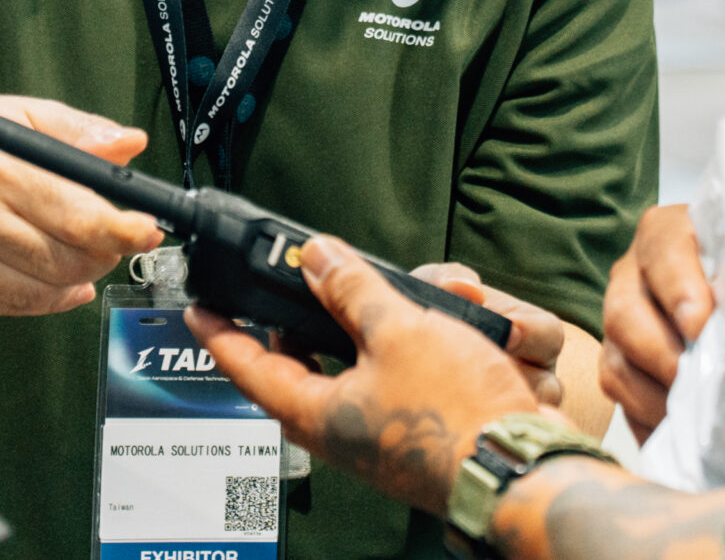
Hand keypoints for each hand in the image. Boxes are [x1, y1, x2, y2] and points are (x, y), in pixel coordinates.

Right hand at [0, 93, 162, 315]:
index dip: (123, 231)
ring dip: (80, 276)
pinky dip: (48, 298)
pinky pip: (13, 307)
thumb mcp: (19, 115)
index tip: (147, 229)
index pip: (77, 216)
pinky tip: (61, 279)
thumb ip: (77, 131)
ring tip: (87, 252)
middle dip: (106, 254)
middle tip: (119, 237)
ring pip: (44, 290)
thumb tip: (129, 143)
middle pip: (67, 260)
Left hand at [192, 236, 543, 515]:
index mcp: (317, 413)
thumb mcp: (398, 331)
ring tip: (414, 297)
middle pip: (304, 362)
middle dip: (315, 317)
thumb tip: (317, 258)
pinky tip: (445, 325)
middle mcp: (343, 428)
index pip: (248, 367)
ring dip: (384, 323)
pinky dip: (418, 343)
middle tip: (302, 285)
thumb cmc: (459, 416)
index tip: (199, 310)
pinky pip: (404, 375)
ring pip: (363, 362)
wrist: (525, 466)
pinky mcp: (420, 428)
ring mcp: (381, 431)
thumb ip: (353, 290)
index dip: (220, 332)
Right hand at [600, 204, 713, 442]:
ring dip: (656, 400)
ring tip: (698, 421)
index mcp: (667, 232)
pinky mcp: (620, 365)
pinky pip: (621, 402)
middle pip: (624, 315)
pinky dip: (650, 424)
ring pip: (616, 365)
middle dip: (664, 357)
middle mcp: (631, 274)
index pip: (663, 253)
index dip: (679, 291)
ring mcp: (619, 322)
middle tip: (702, 386)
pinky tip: (685, 438)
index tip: (701, 327)